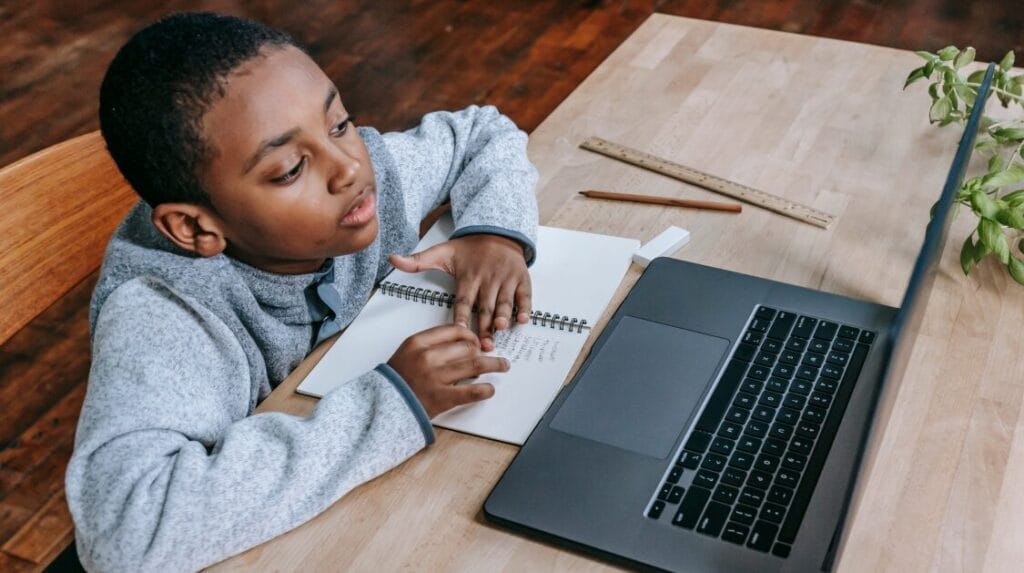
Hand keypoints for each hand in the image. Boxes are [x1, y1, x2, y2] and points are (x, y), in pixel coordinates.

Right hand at [387, 324, 508, 417]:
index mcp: (418, 342)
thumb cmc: (398, 379)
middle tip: (488, 356)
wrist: (383, 404)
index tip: (476, 341)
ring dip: (494, 364)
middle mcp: (427, 357)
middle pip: (466, 347)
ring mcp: (435, 378)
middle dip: (481, 351)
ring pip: (474, 365)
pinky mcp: (441, 398)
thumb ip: (433, 344)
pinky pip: (471, 392)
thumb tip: (464, 343)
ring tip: (503, 365)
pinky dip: (485, 390)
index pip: (454, 330)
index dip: (470, 335)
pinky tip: (490, 389)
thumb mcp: (409, 352)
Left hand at [389, 234, 530, 350]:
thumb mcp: (441, 252)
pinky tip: (523, 319)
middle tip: (482, 344)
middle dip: (484, 325)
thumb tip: (392, 259)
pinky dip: (524, 307)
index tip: (458, 331)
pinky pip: (524, 294)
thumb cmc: (468, 249)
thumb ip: (418, 261)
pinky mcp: (520, 278)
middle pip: (484, 306)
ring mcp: (505, 279)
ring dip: (503, 315)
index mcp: (468, 277)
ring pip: (504, 301)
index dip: (461, 317)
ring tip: (500, 328)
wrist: (495, 232)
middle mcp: (487, 279)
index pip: (463, 300)